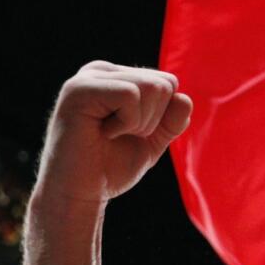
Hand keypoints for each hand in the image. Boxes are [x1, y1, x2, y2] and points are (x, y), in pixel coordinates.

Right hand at [35, 60, 192, 205]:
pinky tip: (103, 133)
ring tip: (110, 135)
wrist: (80, 194)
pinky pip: (131, 95)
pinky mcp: (79, 89)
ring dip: (140, 123)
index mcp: (117, 77)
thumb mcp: (152, 141)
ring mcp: (88, 77)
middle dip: (153, 120)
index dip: (162, 117)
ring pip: (151, 87)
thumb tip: (184, 98)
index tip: (131, 133)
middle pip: (163, 83)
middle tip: (120, 136)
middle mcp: (101, 71)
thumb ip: (172, 121)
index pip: (168, 82)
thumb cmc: (111, 167)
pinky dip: (127, 123)